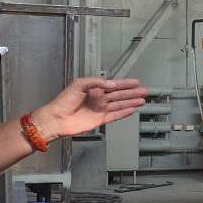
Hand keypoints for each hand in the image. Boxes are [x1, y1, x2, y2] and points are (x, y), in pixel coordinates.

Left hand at [33, 77, 147, 139]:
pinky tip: (132, 110)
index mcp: (94, 88)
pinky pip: (115, 115)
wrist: (58, 118)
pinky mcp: (100, 120)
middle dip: (132, 93)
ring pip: (119, 104)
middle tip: (144, 91)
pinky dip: (124, 113)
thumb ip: (96, 82)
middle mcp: (99, 98)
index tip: (136, 82)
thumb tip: (111, 84)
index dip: (125, 83)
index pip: (113, 85)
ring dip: (131, 102)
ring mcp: (100, 109)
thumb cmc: (64, 100)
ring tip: (142, 100)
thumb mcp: (79, 84)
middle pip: (119, 95)